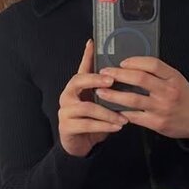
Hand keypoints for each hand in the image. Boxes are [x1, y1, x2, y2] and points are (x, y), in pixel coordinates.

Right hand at [58, 39, 127, 157]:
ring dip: (107, 112)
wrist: (79, 144)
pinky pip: (87, 124)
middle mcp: (67, 96)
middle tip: (113, 82)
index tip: (93, 44)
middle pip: (78, 81)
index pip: (81, 68)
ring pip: (87, 107)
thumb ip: (106, 89)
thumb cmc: (92, 120)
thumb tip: (122, 71)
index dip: (87, 56)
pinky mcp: (66, 127)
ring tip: (124, 118)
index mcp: (75, 87)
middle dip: (96, 80)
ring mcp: (64, 111)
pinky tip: (117, 127)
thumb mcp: (100, 103)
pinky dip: (104, 126)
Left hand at [96, 57, 188, 140]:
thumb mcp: (177, 79)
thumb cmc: (184, 97)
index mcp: (173, 77)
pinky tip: (111, 109)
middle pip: (140, 79)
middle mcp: (168, 92)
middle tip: (104, 73)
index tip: (121, 62)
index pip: (153, 64)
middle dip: (119, 75)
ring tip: (101, 92)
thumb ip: (159, 72)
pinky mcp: (156, 123)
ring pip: (133, 99)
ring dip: (114, 95)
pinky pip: (134, 116)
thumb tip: (133, 64)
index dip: (134, 62)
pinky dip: (121, 112)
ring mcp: (161, 108)